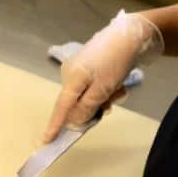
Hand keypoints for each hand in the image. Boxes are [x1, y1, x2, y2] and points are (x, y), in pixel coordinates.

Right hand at [44, 11, 162, 140]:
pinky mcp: (90, 64)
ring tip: (119, 90)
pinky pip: (93, 85)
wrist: (131, 35)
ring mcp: (80, 67)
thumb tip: (73, 122)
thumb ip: (86, 108)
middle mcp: (70, 73)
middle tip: (111, 104)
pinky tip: (118, 84)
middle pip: (76, 102)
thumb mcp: (102, 90)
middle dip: (93, 107)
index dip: (55, 125)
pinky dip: (105, 89)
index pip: (61, 107)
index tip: (46, 140)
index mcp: (71, 79)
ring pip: (87, 95)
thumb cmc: (115, 62)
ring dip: (103, 98)